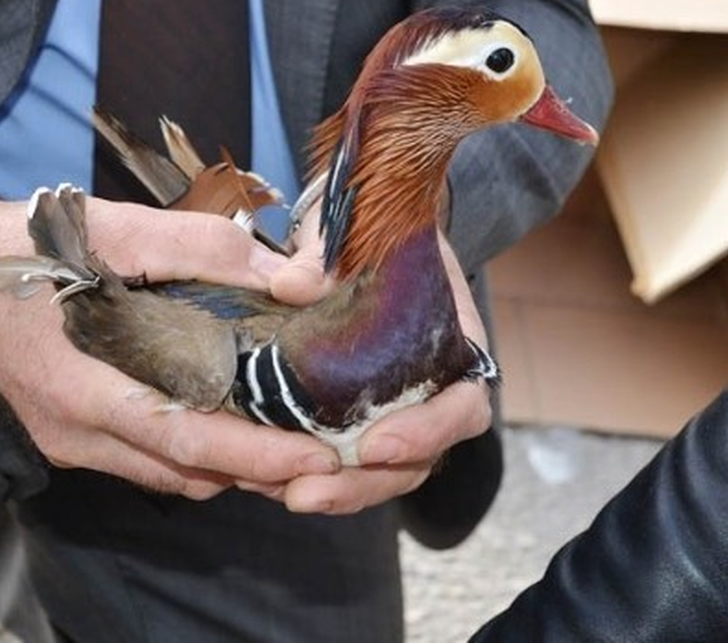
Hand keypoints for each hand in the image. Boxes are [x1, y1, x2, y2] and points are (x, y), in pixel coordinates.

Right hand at [0, 197, 342, 498]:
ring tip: (292, 436)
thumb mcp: (120, 228)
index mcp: (79, 386)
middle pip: (184, 471)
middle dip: (260, 472)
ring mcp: (68, 440)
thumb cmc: (31, 244)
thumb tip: (296, 280)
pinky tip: (230, 416)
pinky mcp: (69, 435)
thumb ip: (209, 251)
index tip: (317, 459)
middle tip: (328, 456)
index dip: (255, 458)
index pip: (182, 442)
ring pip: (167, 472)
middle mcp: (73, 431)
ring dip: (229, 463)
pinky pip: (144, 459)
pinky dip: (194, 449)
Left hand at [263, 200, 493, 512]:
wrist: (360, 235)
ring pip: (380, 473)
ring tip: (280, 495)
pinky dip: (309, 474)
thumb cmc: (370, 232)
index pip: (464, 406)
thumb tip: (290, 285)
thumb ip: (326, 257)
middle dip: (363, 485)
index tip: (375, 445)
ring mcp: (398, 409)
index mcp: (457, 345)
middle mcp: (434, 388)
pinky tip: (263, 480)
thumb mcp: (354, 232)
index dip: (428, 432)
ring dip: (333, 492)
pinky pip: (344, 462)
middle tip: (305, 494)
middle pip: (418, 459)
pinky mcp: (358, 419)